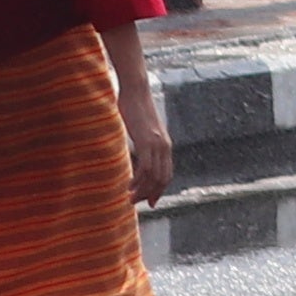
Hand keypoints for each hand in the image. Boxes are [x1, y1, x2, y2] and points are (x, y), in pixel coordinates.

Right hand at [110, 44, 164, 201]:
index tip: (150, 201)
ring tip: (130, 199)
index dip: (159, 189)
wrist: (136, 91)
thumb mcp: (140, 130)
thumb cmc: (134, 109)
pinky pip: (145, 166)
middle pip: (163, 178)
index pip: (166, 173)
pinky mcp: (146, 140)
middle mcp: (164, 146)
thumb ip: (142, 143)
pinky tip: (128, 186)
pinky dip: (138, 180)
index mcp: (164, 145)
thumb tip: (136, 153)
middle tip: (136, 204)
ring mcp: (157, 143)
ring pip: (154, 175)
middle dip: (151, 194)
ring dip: (142, 190)